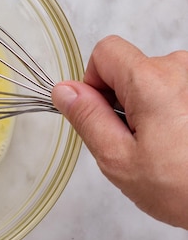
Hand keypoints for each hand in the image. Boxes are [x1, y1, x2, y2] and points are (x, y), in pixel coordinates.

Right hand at [52, 35, 187, 228]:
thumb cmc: (185, 188)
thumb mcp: (119, 159)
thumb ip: (88, 118)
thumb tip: (64, 91)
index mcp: (152, 81)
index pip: (105, 52)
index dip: (92, 81)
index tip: (101, 114)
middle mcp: (182, 70)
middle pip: (130, 67)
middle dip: (122, 99)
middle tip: (134, 142)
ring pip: (155, 81)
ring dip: (149, 108)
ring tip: (162, 147)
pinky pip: (178, 91)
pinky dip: (171, 112)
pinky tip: (181, 144)